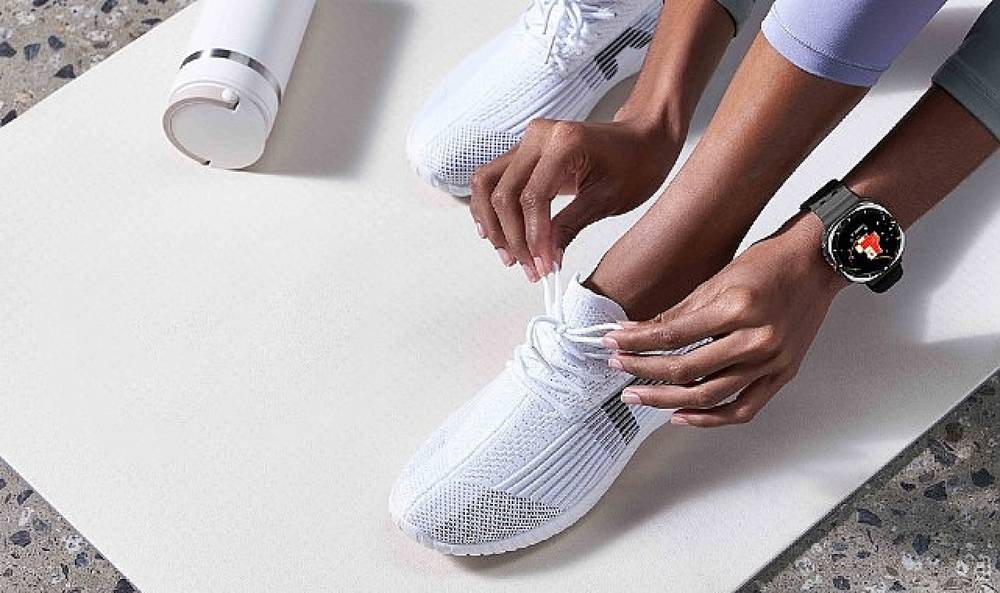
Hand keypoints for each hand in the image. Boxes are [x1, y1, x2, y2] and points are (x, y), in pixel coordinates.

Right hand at [469, 115, 682, 280]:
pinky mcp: (523, 152)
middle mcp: (538, 136)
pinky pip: (494, 179)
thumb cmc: (636, 163)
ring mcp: (527, 140)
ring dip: (492, 224)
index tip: (542, 267)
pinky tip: (498, 234)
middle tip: (527, 267)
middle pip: (502, 193)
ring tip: (510, 256)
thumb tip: (544, 259)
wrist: (643, 138)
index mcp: (564, 142)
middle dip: (511, 237)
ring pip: (487, 184)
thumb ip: (569, 227)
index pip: (532, 198)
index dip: (533, 238)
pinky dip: (491, 209)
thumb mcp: (607, 200)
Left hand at [603, 215, 848, 427]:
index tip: (614, 343)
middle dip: (644, 371)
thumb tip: (642, 332)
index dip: (638, 342)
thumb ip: (681, 312)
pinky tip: (682, 415)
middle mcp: (756, 339)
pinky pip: (743, 408)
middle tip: (618, 369)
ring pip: (710, 395)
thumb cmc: (770, 264)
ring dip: (668, 400)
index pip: (673, 334)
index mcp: (738, 308)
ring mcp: (772, 362)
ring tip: (639, 397)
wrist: (817, 264)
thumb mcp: (719, 279)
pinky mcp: (782, 375)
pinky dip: (711, 418)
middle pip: (687, 369)